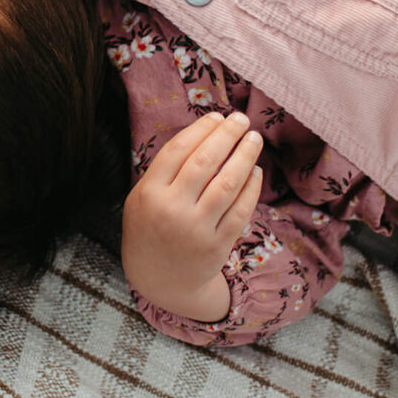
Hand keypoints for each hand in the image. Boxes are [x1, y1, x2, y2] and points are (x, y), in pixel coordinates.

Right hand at [121, 110, 263, 321]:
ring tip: (254, 139)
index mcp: (149, 193)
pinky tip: (256, 172)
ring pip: (227, 184)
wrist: (159, 281)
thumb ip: (163, 171)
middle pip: (205, 162)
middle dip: (227, 135)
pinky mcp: (217, 246)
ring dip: (244, 156)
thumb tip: (203, 135)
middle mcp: (172, 209)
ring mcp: (196, 229)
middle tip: (241, 119)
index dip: (201, 130)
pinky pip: (240, 210)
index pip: (178, 150)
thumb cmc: (150, 230)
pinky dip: (251, 188)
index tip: (217, 116)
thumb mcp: (141, 199)